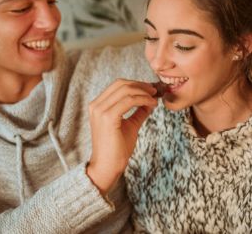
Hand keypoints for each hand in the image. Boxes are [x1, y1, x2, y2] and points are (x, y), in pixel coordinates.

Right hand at [86, 79, 156, 194]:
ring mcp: (100, 110)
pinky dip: (143, 99)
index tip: (151, 89)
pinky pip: (129, 100)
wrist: (107, 167)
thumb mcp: (130, 125)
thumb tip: (150, 101)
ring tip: (155, 98)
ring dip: (144, 92)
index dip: (136, 84)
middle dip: (141, 85)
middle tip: (155, 91)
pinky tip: (151, 104)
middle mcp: (96, 105)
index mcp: (98, 105)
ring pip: (126, 90)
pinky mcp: (108, 117)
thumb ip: (138, 112)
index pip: (118, 85)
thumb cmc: (117, 149)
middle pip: (121, 84)